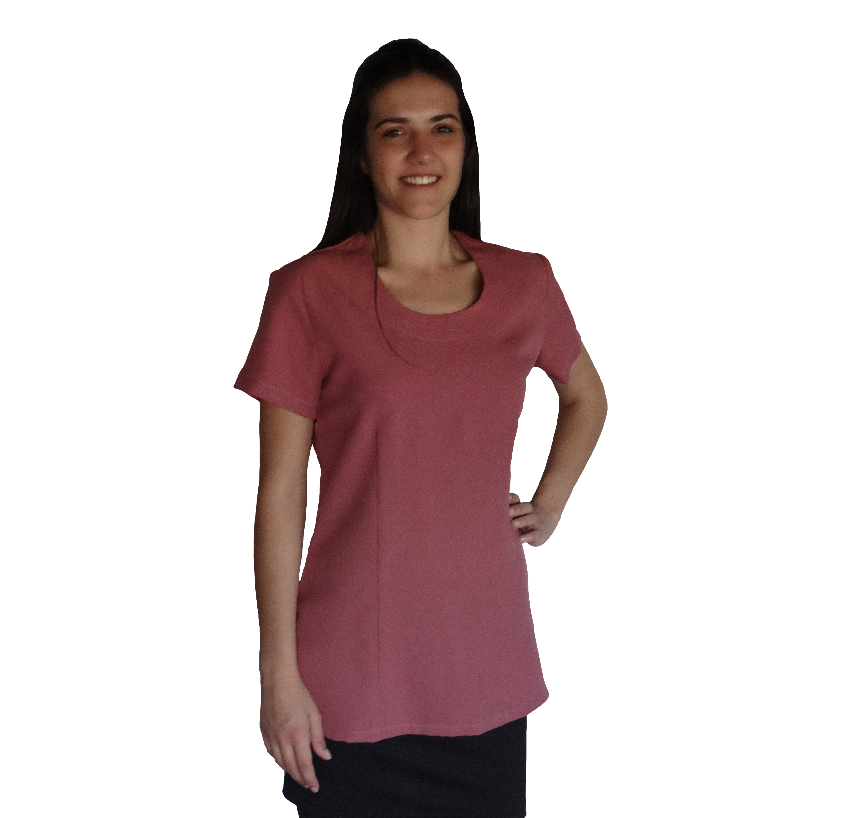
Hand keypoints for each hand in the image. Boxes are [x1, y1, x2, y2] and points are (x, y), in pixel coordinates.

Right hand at [260, 676, 331, 792]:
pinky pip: (271, 753)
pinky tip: (285, 762)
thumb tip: (325, 757)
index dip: (310, 778)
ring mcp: (271, 737)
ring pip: (280, 763)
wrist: (277, 681)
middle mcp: (282, 739)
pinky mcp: (264, 733)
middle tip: (309, 786)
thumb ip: (318, 738)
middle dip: (301, 779)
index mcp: (297, 734)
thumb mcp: (315, 715)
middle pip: (291, 767)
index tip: (315, 787)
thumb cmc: (298, 695)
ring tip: (299, 777)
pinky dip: (279, 761)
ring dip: (290, 772)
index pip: (304, 765)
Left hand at [508, 492, 559, 547]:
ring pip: (530, 519)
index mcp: (520, 506)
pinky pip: (534, 534)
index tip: (505, 498)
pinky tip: (520, 539)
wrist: (545, 523)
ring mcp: (535, 522)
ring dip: (522, 521)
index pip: (516, 499)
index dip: (511, 498)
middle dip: (517, 509)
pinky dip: (527, 536)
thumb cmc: (522, 520)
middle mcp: (529, 512)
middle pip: (524, 507)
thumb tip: (486, 515)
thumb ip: (504, 515)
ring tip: (513, 524)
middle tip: (508, 512)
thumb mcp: (515, 516)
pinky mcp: (539, 534)